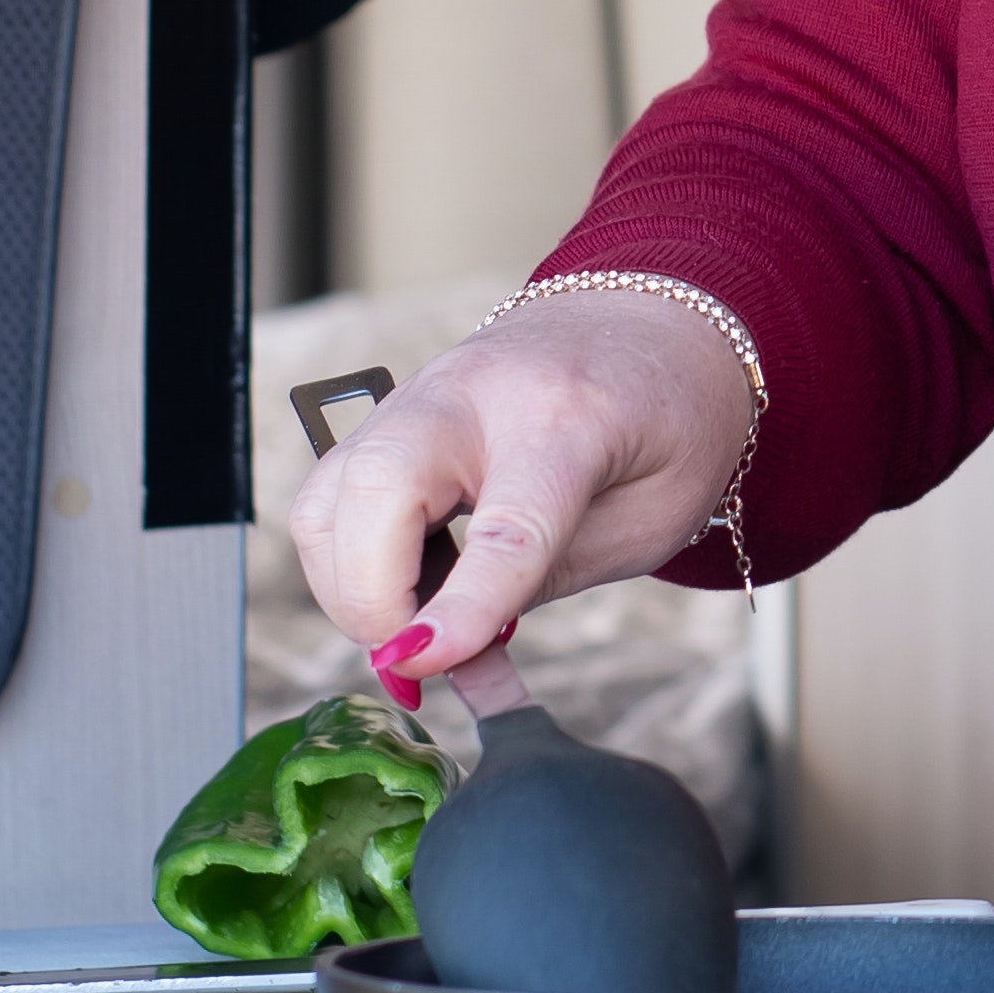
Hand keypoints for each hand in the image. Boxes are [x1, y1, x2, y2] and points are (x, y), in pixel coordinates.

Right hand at [288, 296, 755, 702]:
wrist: (650, 325)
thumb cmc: (666, 424)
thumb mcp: (651, 517)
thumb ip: (547, 577)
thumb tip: (444, 656)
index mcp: (569, 414)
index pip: (506, 524)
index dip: (462, 606)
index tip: (421, 667)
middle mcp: (474, 392)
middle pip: (376, 489)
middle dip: (370, 599)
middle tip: (415, 666)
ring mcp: (417, 396)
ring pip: (327, 499)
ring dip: (349, 590)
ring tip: (416, 640)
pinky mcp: (386, 418)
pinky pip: (332, 500)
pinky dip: (349, 567)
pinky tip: (407, 602)